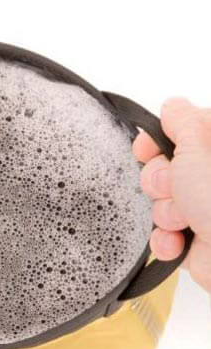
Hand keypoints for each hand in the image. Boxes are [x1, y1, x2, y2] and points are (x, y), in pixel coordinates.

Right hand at [133, 97, 210, 293]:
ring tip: (184, 221)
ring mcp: (201, 209)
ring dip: (164, 213)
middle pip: (162, 169)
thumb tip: (173, 106)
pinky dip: (165, 240)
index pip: (179, 134)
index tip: (144, 150)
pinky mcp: (191, 239)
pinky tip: (179, 242)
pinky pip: (160, 233)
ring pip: (158, 203)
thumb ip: (183, 124)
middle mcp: (209, 179)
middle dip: (159, 183)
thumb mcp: (200, 150)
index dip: (155, 142)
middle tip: (174, 188)